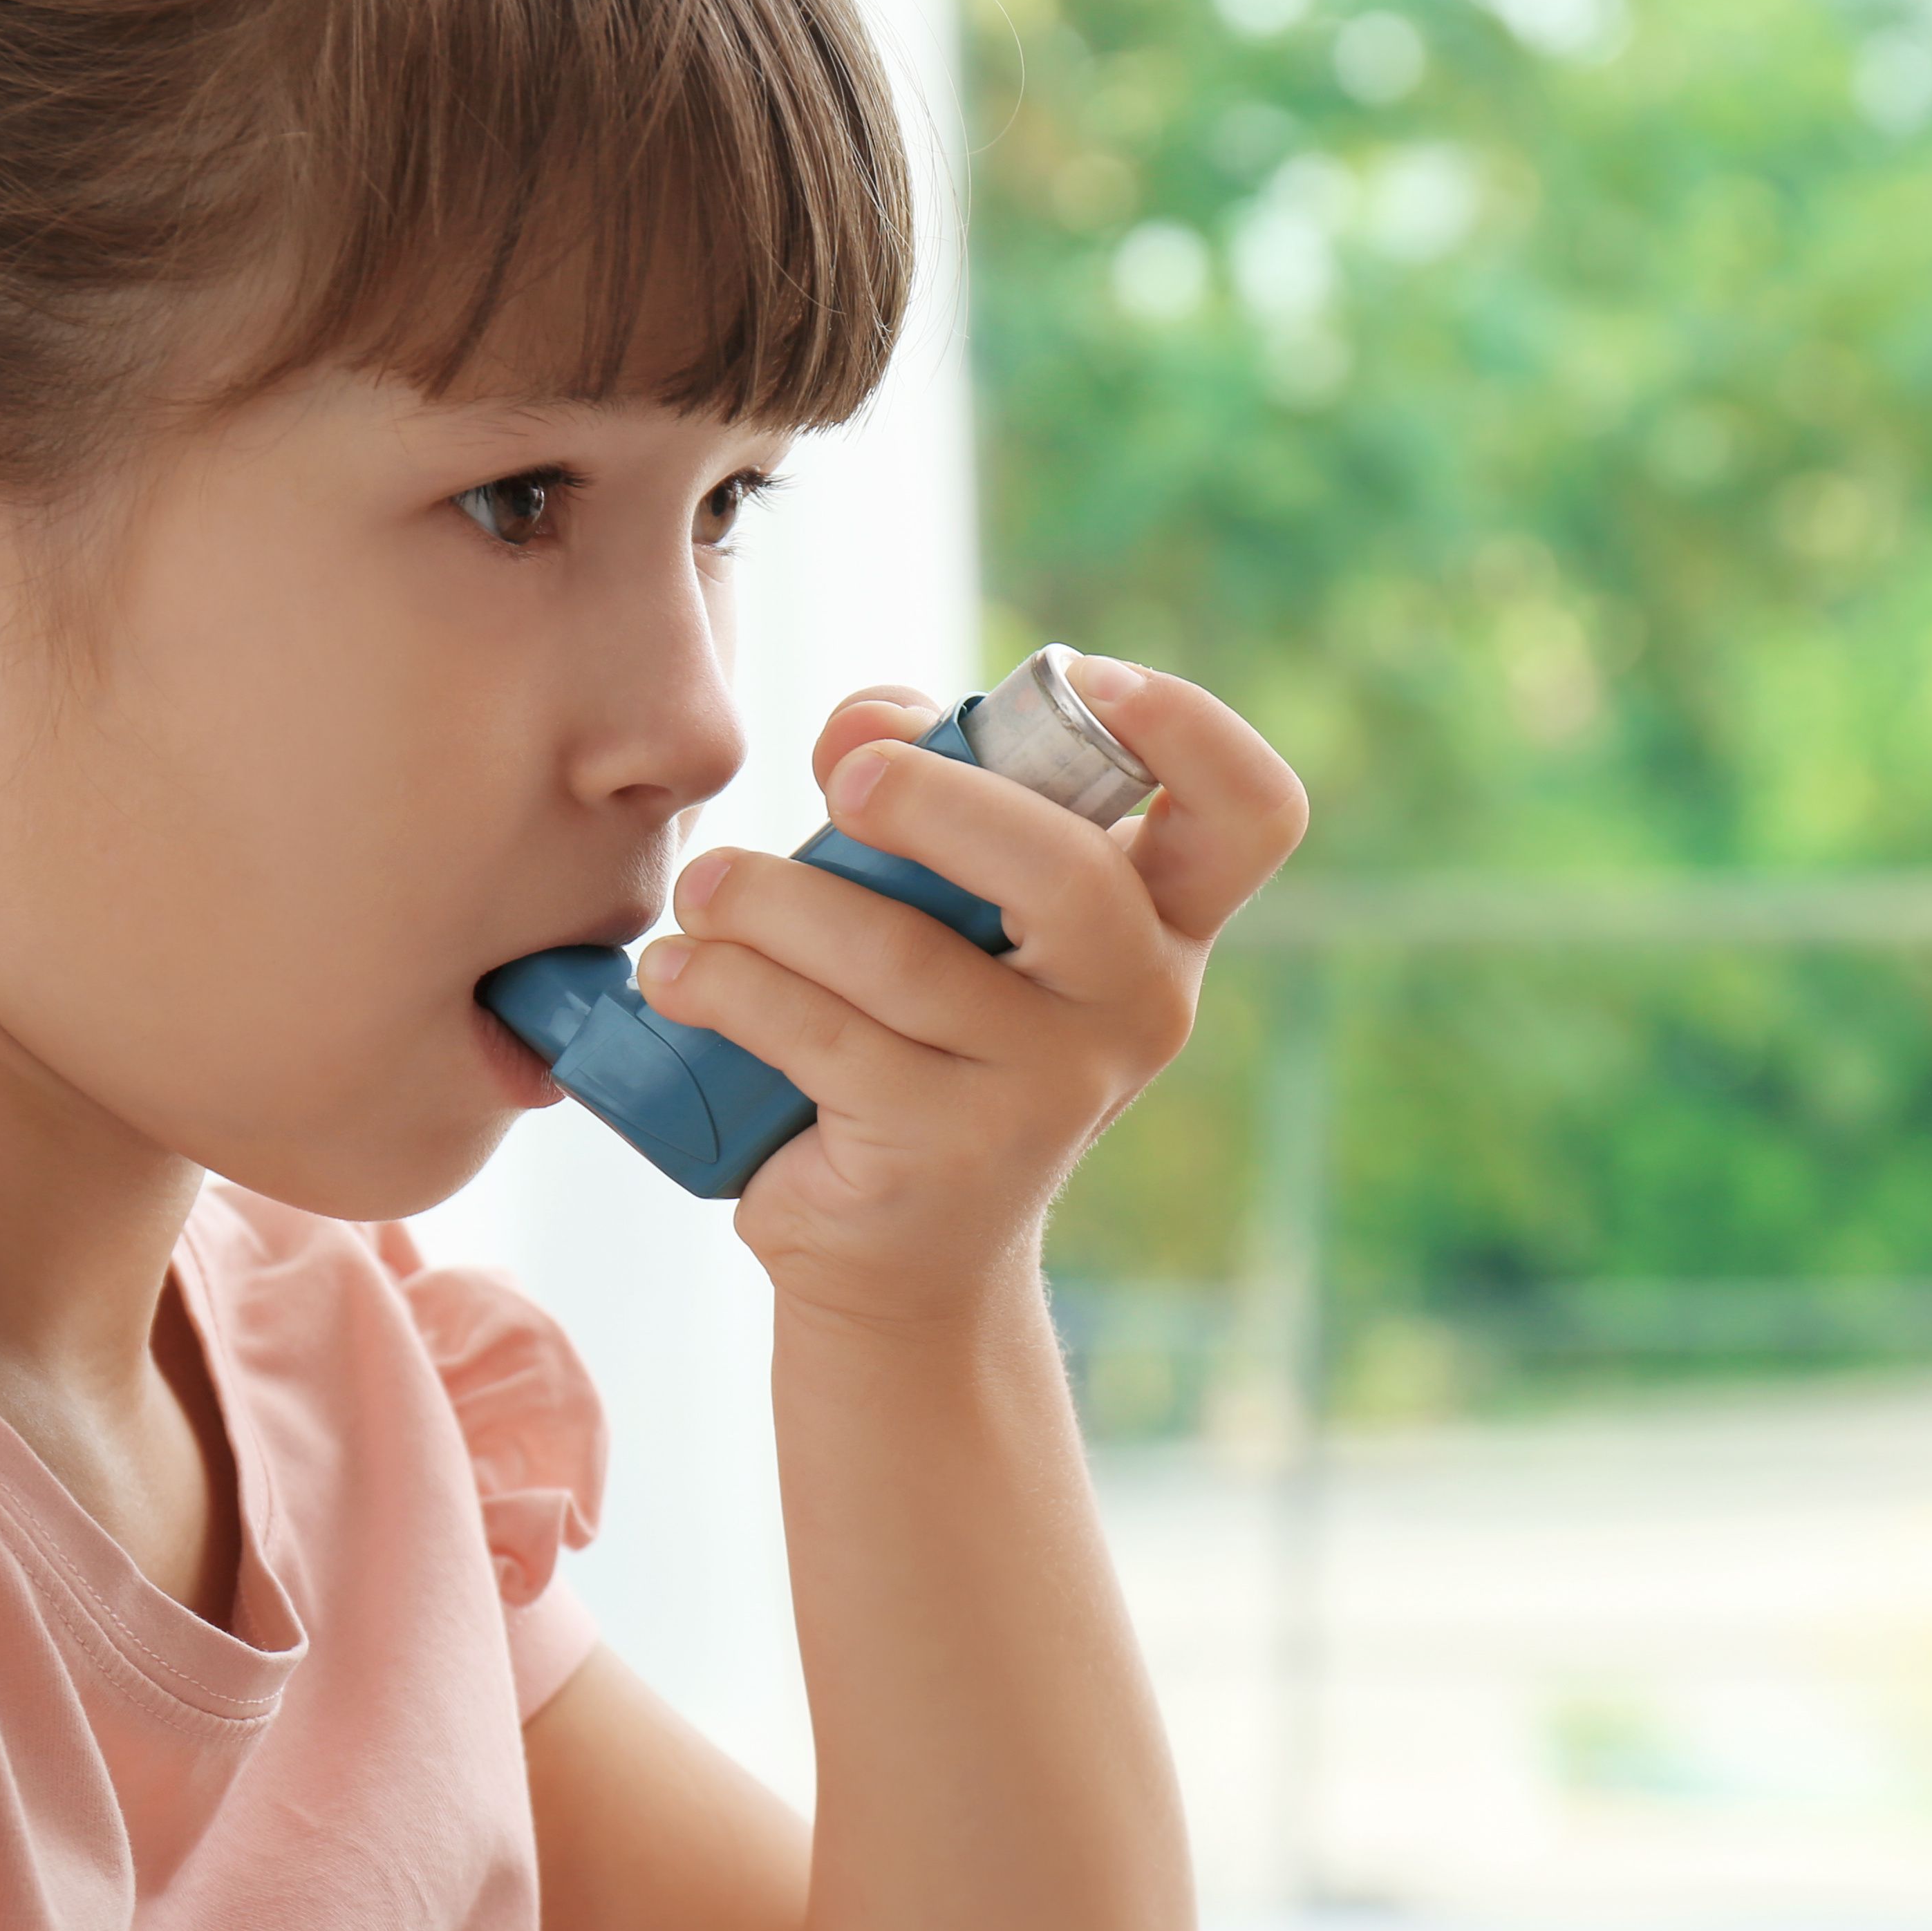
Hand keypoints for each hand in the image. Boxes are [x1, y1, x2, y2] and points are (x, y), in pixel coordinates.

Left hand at [636, 657, 1306, 1329]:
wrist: (904, 1253)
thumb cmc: (922, 1030)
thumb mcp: (948, 899)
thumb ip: (921, 776)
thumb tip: (860, 739)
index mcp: (1163, 922)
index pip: (1251, 815)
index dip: (1190, 728)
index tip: (1083, 677)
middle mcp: (1137, 1006)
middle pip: (1071, 872)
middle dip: (942, 802)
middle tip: (847, 784)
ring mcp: (1050, 1088)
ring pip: (902, 955)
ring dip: (772, 899)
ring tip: (704, 889)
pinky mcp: (946, 1150)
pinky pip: (821, 1035)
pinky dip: (727, 984)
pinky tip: (680, 972)